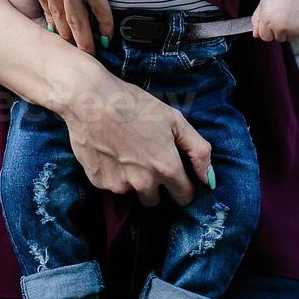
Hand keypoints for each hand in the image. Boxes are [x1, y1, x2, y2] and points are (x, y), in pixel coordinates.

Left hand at [26, 0, 144, 54]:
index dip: (51, 15)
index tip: (58, 29)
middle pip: (56, 10)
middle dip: (65, 33)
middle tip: (72, 49)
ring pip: (74, 17)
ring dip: (83, 38)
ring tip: (89, 52)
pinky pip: (97, 11)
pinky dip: (103, 25)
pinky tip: (107, 34)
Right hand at [57, 61, 213, 206]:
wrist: (89, 99)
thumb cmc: (133, 104)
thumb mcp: (174, 119)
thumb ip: (198, 151)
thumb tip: (208, 179)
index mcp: (166, 168)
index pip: (184, 196)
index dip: (182, 184)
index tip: (174, 171)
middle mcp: (144, 183)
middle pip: (156, 199)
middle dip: (155, 184)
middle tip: (145, 156)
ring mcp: (119, 185)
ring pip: (132, 192)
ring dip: (132, 179)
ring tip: (124, 150)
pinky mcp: (98, 182)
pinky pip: (112, 185)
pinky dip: (112, 173)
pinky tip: (109, 150)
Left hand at [252, 0, 298, 41]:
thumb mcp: (265, 3)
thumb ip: (257, 19)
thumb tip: (255, 35)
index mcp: (267, 21)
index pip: (265, 37)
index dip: (270, 30)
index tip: (275, 22)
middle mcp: (279, 27)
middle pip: (279, 38)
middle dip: (282, 30)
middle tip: (287, 15)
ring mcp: (294, 30)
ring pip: (292, 38)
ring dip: (293, 31)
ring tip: (295, 15)